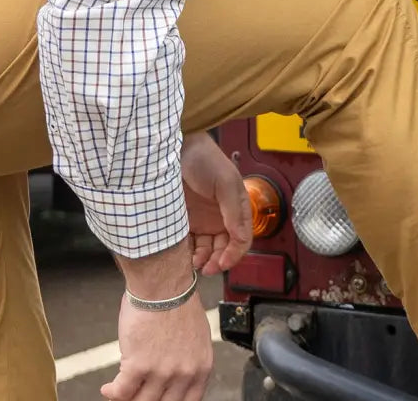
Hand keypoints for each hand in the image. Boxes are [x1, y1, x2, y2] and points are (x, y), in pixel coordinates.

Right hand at [101, 287, 212, 400]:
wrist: (164, 283)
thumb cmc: (178, 301)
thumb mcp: (195, 336)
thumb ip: (187, 360)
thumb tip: (172, 377)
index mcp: (201, 366)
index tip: (157, 400)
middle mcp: (184, 373)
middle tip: (136, 396)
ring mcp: (161, 372)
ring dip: (127, 398)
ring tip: (120, 393)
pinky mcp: (139, 366)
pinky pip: (121, 392)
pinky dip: (112, 393)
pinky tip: (108, 389)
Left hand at [181, 132, 251, 274]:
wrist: (175, 149)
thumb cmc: (205, 160)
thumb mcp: (225, 182)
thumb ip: (234, 210)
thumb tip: (240, 237)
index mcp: (237, 208)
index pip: (242, 239)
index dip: (235, 254)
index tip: (223, 263)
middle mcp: (222, 217)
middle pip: (225, 248)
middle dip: (219, 261)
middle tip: (208, 269)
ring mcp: (203, 220)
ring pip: (208, 250)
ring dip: (204, 260)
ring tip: (194, 263)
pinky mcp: (185, 222)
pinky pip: (190, 244)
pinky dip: (189, 254)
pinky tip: (184, 256)